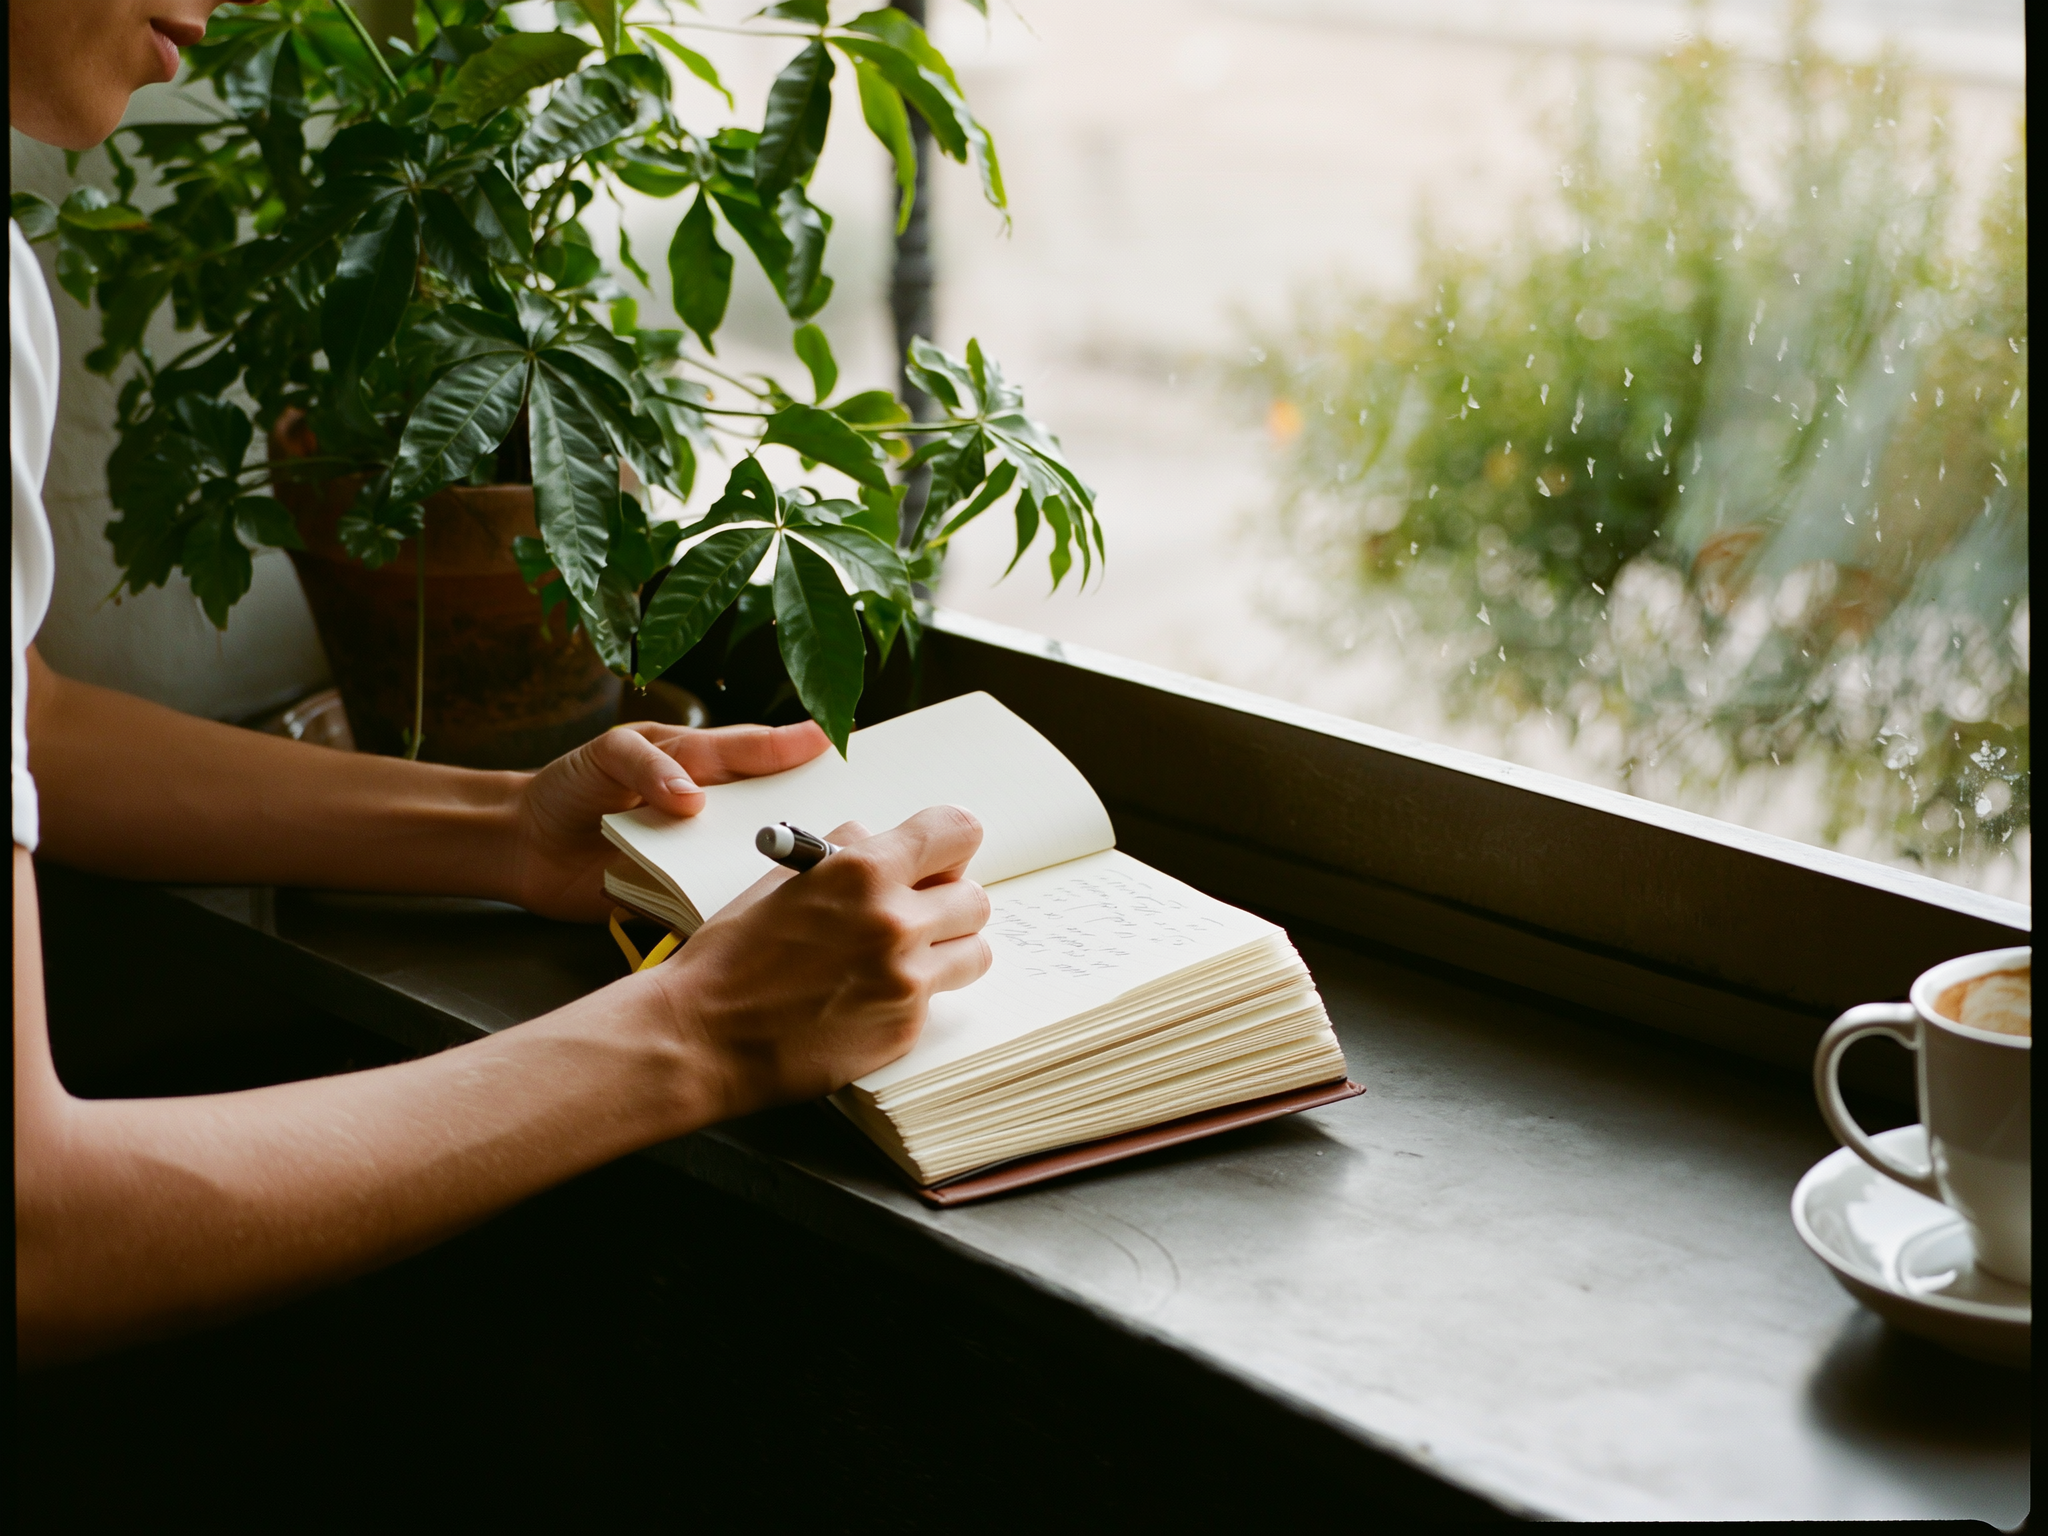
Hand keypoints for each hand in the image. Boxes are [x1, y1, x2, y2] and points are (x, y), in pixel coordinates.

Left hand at [505, 719, 828, 920]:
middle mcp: (710, 809)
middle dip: (811, 803)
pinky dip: (743, 904)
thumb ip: (647, 766)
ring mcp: (698, 852)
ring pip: (754, 856)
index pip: (753, 751)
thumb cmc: (569, 786)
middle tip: (856, 802)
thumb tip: (692, 798)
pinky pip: (719, 899)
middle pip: (771, 805)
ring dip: (784, 861)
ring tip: (830, 862)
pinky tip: (774, 910)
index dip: (792, 746)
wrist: (524, 847)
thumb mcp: (604, 756)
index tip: (832, 742)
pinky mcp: (682, 894)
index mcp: (698, 763)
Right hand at [655, 805, 992, 1119]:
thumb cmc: (729, 958)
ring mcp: (905, 980)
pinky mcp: (904, 1028)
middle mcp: (894, 921)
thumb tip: (879, 839)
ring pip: (974, 951)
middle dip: (948, 903)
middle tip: (916, 914)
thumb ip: (843, 853)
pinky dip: (914, 997)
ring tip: (903, 959)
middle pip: (975, 897)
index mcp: (862, 870)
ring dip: (948, 951)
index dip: (950, 844)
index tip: (940, 857)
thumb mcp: (782, 879)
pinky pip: (939, 1000)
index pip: (957, 832)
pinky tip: (870, 999)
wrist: (700, 1035)